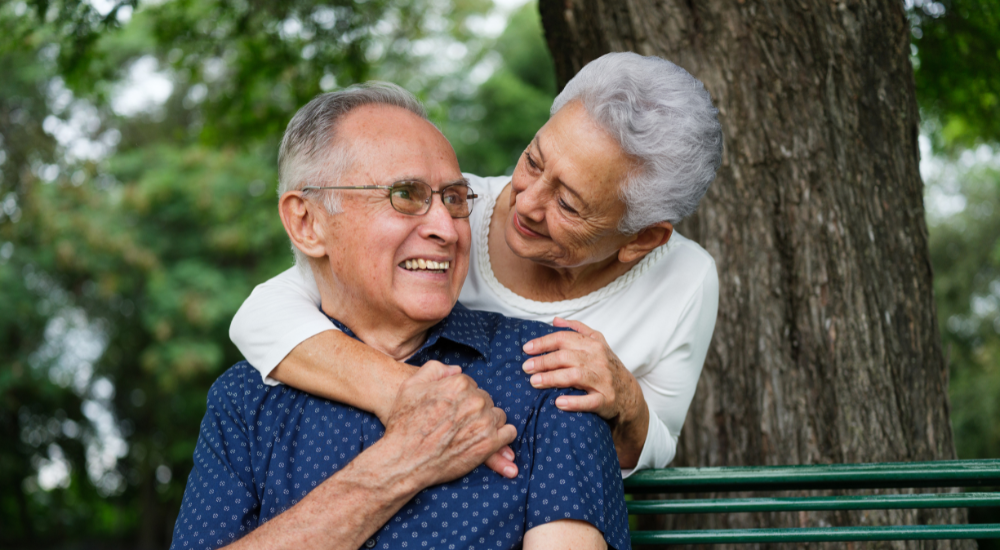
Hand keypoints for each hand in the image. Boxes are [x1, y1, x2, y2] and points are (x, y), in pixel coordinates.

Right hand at [381, 361, 517, 488]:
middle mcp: (475, 400)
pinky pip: (508, 433)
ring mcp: (484, 422)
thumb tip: (456, 370)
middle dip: (474, 409)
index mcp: (459, 384)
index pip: (471, 385)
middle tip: (458, 423)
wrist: (404, 460)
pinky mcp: (489, 444)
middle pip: (485, 399)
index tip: (452, 409)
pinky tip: (487, 440)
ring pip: (497, 415)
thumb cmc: (404, 424)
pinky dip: (501, 436)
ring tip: (470, 432)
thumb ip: (435, 370)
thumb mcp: (411, 386)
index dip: (460, 397)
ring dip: (488, 422)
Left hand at [522, 318, 642, 423]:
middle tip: (526, 368)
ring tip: (534, 381)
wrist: (629, 394)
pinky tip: (558, 403)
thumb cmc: (607, 366)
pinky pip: (589, 401)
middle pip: (566, 357)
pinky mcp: (606, 400)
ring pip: (575, 376)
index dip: (543, 343)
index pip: (564, 338)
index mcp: (593, 344)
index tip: (527, 349)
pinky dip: (574, 402)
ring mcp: (603, 380)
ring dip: (553, 378)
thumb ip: (577, 329)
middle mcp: (598, 360)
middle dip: (543, 361)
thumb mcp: (597, 342)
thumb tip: (555, 320)